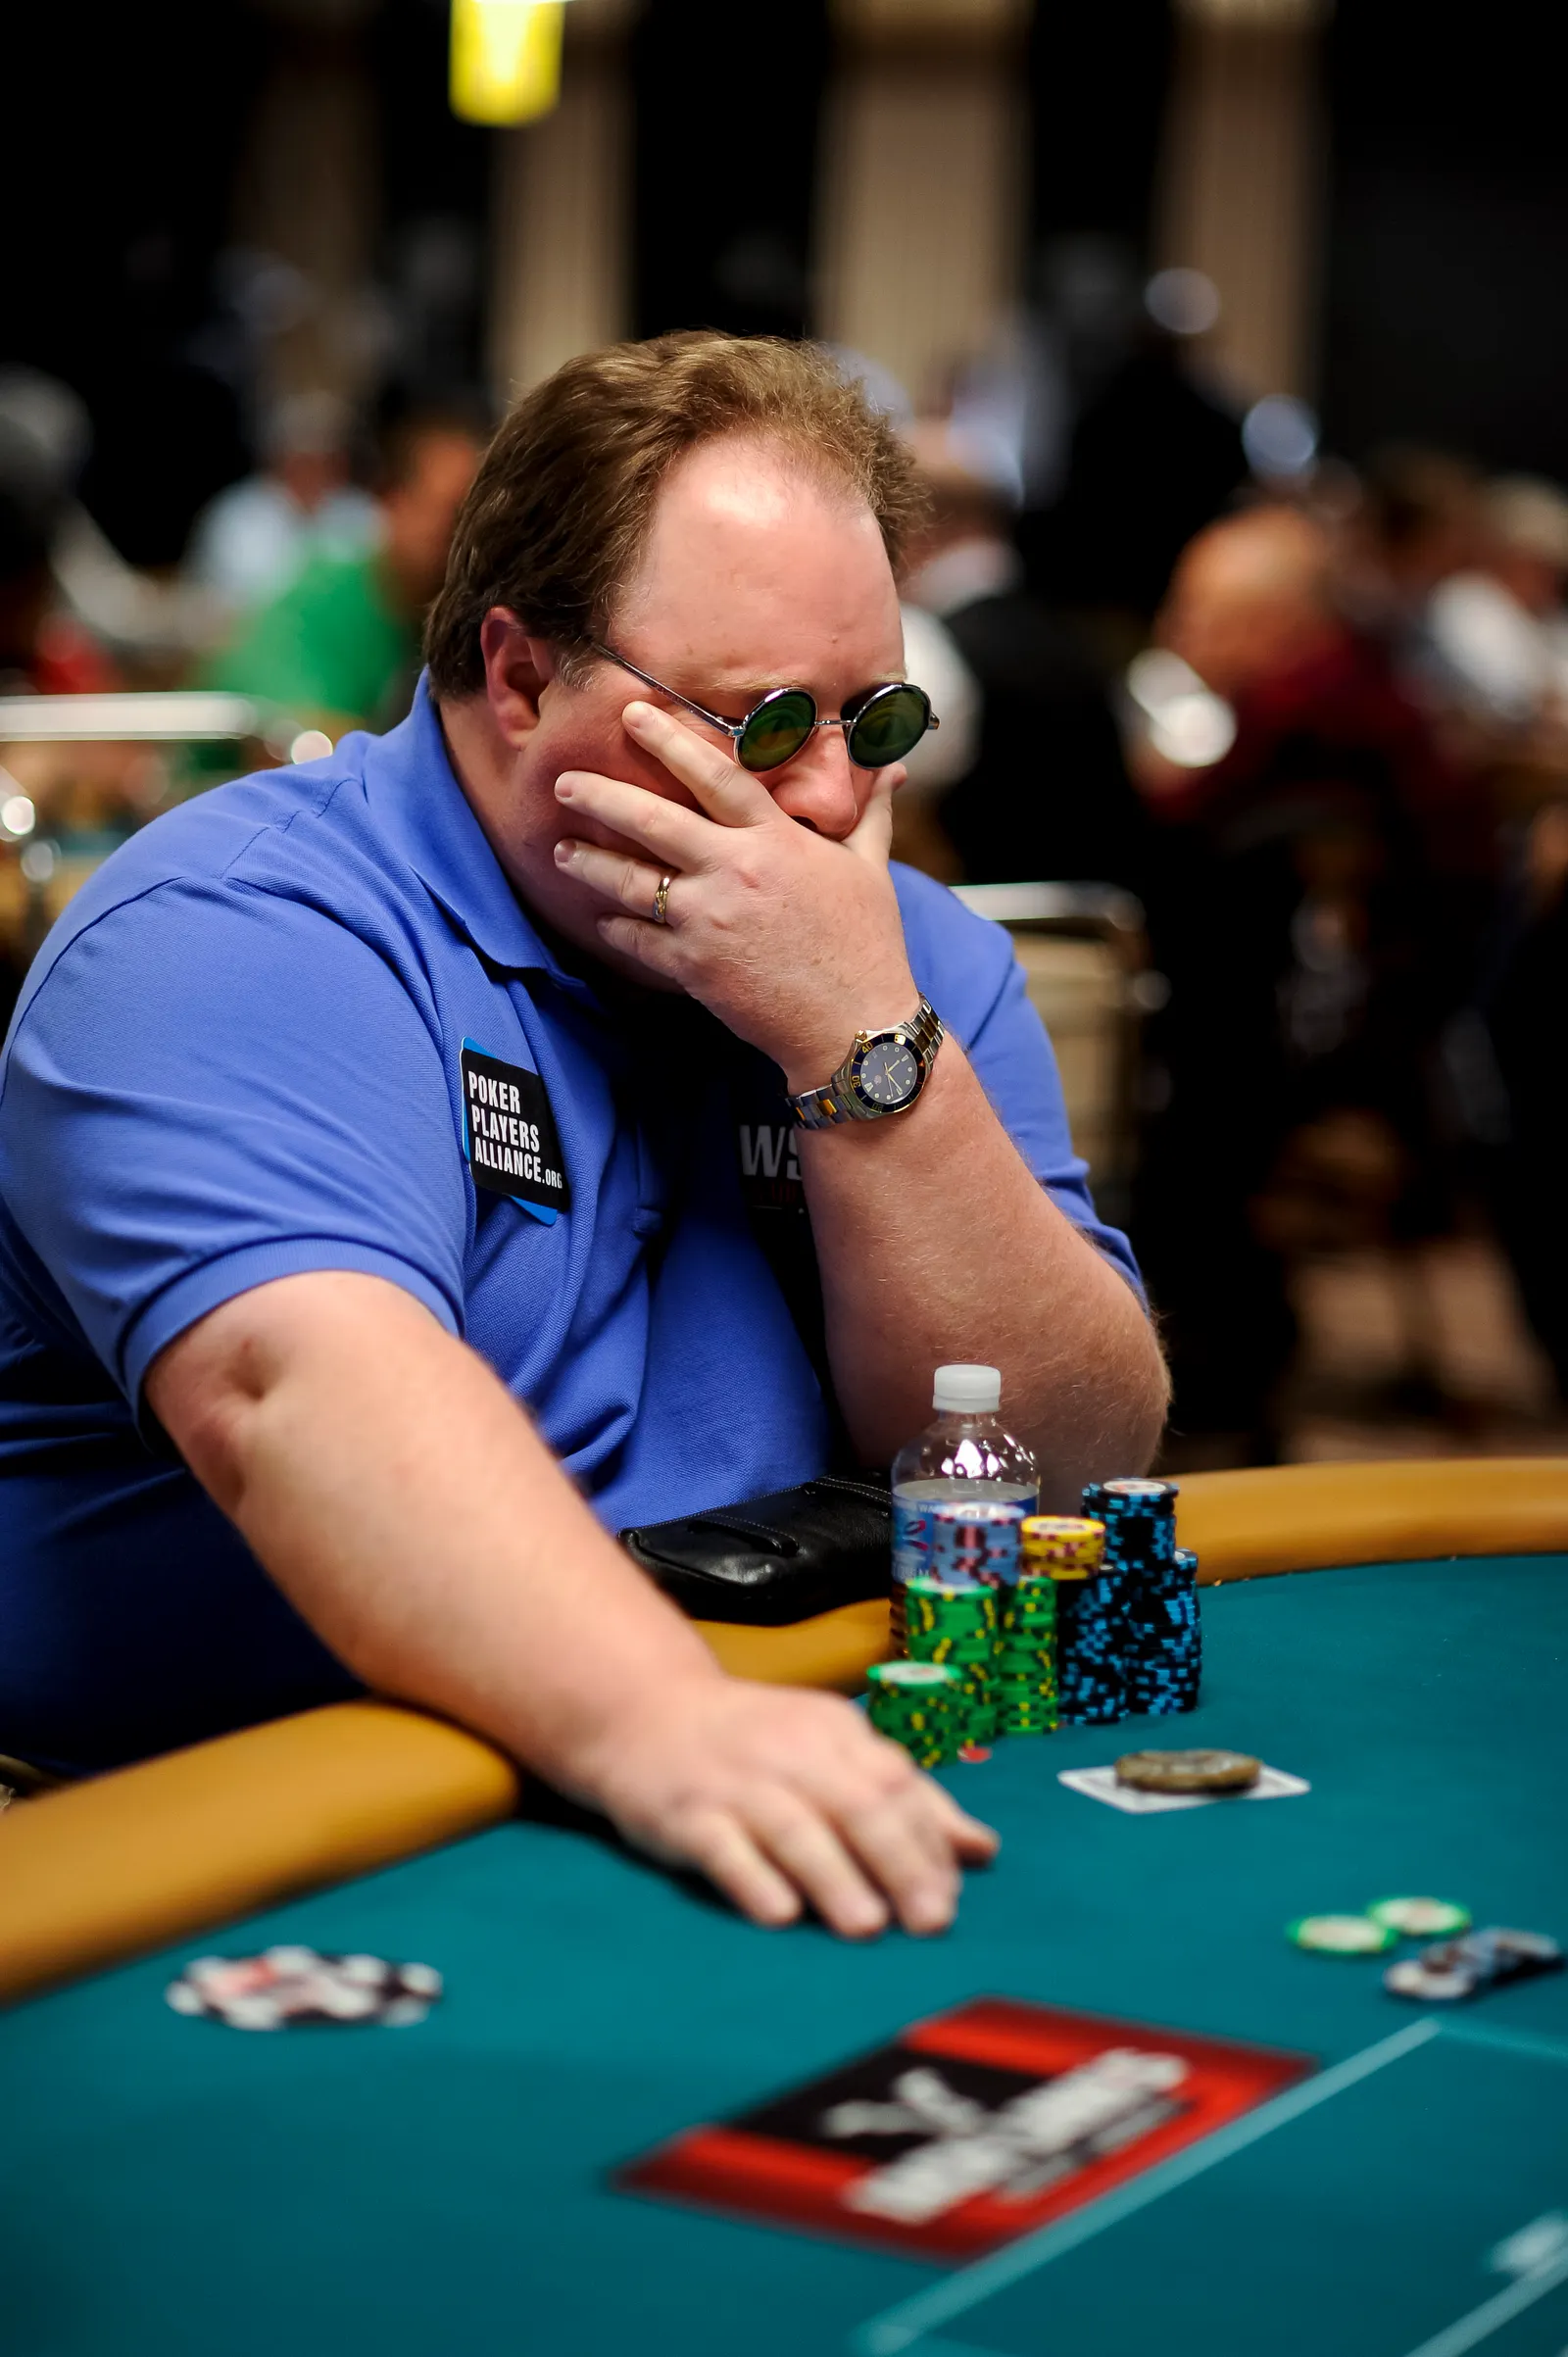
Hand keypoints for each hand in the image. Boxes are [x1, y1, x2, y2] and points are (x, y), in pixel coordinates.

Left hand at [552, 699, 919, 1087]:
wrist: (854, 1025)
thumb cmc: (867, 946)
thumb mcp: (871, 871)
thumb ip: (869, 814)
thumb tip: (890, 770)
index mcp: (776, 840)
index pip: (715, 776)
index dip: (671, 741)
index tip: (634, 715)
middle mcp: (734, 872)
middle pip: (652, 822)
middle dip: (601, 797)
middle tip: (564, 782)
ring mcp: (708, 920)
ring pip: (629, 881)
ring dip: (589, 862)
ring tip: (563, 850)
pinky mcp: (692, 967)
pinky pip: (638, 938)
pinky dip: (615, 926)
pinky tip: (601, 916)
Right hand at [573, 1673, 998, 1937]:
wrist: (645, 1710)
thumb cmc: (754, 1744)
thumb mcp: (831, 1751)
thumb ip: (904, 1798)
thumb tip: (982, 1851)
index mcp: (835, 1732)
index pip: (896, 1782)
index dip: (928, 1841)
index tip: (951, 1899)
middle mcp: (791, 1752)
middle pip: (856, 1803)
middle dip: (898, 1862)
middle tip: (930, 1921)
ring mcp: (736, 1783)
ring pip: (794, 1827)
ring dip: (834, 1876)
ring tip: (867, 1926)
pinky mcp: (686, 1814)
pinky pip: (723, 1846)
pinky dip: (753, 1878)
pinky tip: (779, 1914)